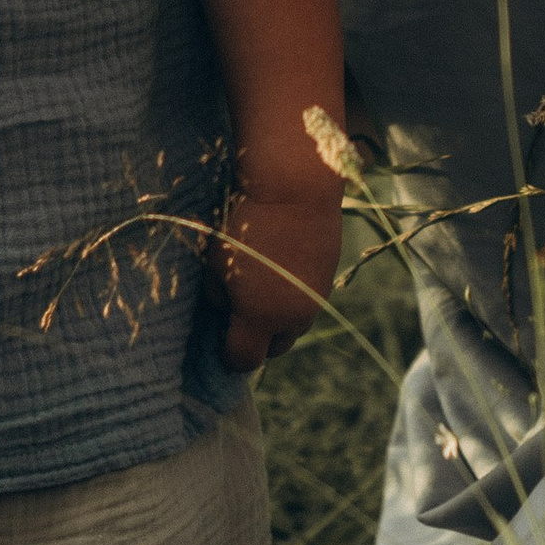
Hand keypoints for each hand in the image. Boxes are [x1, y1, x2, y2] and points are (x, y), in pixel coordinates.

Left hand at [212, 179, 341, 374]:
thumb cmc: (246, 223)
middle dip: (256, 340)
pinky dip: (293, 298)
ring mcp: (316, 297)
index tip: (217, 338)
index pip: (243, 359)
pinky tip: (280, 272)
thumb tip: (222, 310)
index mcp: (261, 317)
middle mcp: (293, 316)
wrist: (296, 185)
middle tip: (238, 316)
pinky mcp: (328, 276)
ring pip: (295, 326)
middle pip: (274, 348)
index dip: (227, 354)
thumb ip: (216, 296)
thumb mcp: (216, 261)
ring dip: (278, 320)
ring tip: (261, 291)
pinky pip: (308, 301)